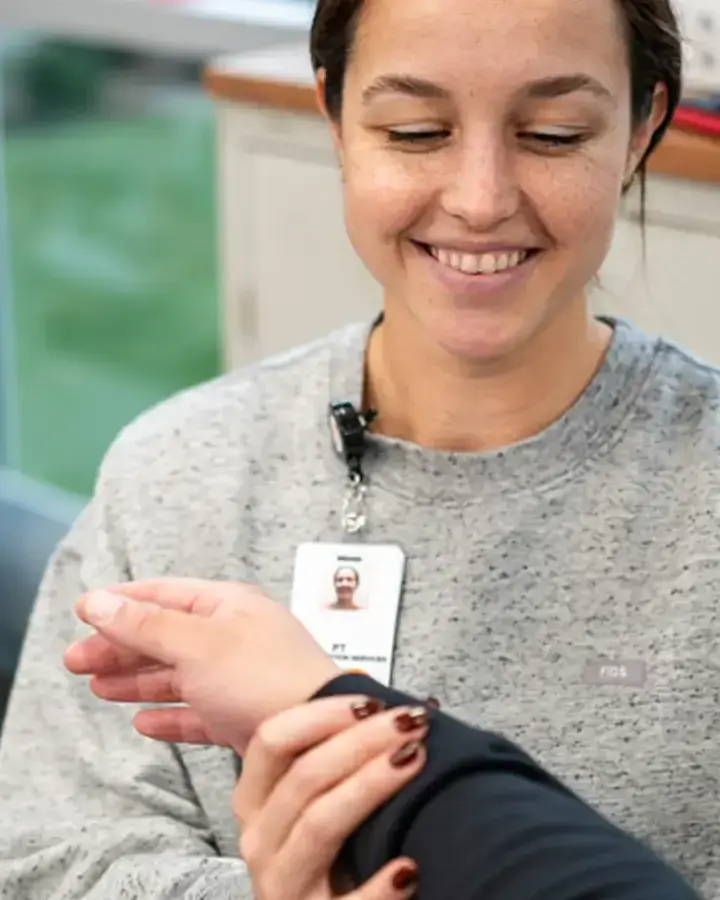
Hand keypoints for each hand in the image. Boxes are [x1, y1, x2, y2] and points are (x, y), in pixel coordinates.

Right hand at [64, 579, 340, 753]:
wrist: (317, 733)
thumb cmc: (262, 676)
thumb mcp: (196, 643)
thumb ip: (145, 625)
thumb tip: (97, 599)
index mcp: (228, 606)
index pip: (166, 594)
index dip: (123, 601)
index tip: (84, 610)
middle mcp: (235, 637)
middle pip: (167, 636)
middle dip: (121, 646)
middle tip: (75, 661)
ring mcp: (241, 678)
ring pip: (179, 675)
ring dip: (137, 679)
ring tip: (98, 687)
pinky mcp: (244, 717)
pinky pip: (199, 713)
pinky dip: (170, 715)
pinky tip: (144, 722)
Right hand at [235, 695, 428, 899]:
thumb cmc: (326, 853)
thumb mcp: (311, 803)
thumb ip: (331, 758)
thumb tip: (388, 711)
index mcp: (254, 801)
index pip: (271, 741)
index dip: (321, 714)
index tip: (372, 702)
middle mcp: (259, 840)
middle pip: (304, 775)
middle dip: (361, 740)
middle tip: (410, 722)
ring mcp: (282, 886)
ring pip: (320, 822)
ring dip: (369, 785)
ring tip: (413, 759)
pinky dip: (378, 887)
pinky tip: (408, 866)